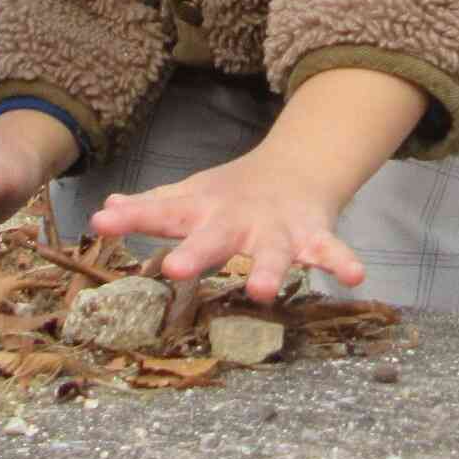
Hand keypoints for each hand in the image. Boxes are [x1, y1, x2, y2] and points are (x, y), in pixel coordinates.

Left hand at [87, 150, 365, 302]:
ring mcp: (276, 227)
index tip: (102, 222)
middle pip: (214, 236)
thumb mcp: (189, 197)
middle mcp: (237, 219)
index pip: (162, 212)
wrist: (295, 166)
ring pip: (273, 251)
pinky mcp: (312, 233)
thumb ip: (150, 207)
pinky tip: (355, 276)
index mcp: (203, 210)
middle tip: (174, 268)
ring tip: (262, 292)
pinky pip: (330, 249)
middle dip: (196, 253)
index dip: (131, 218)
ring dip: (269, 269)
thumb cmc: (230, 194)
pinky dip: (342, 260)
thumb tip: (104, 210)